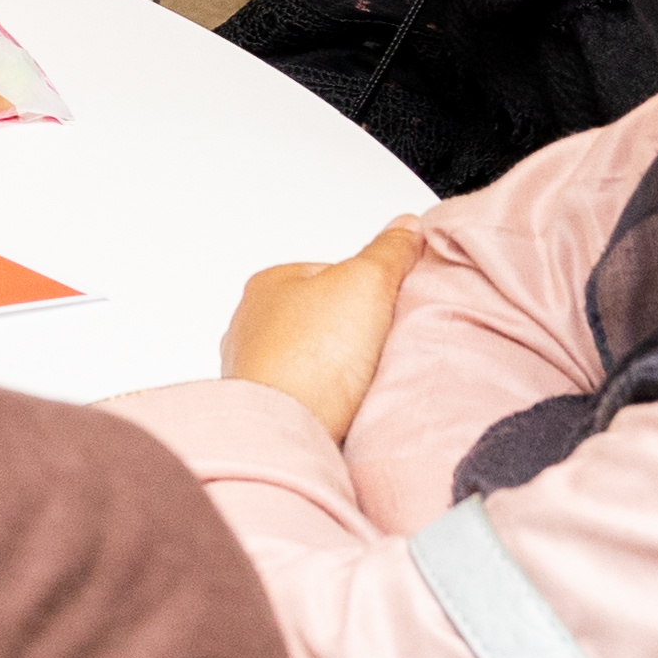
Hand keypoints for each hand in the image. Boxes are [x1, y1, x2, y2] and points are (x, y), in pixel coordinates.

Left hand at [224, 215, 427, 439]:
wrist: (286, 430)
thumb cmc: (310, 357)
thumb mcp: (366, 281)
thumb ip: (389, 250)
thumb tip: (405, 227)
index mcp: (268, 284)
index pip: (331, 271)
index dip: (371, 284)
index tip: (392, 298)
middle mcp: (252, 326)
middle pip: (323, 316)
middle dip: (355, 328)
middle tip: (383, 340)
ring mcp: (257, 369)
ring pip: (316, 358)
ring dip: (344, 366)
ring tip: (369, 375)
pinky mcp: (269, 408)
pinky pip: (311, 394)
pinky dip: (332, 397)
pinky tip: (351, 403)